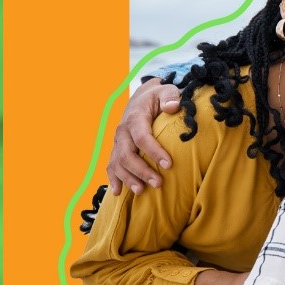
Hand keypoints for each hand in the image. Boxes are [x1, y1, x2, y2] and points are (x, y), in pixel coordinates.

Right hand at [107, 78, 181, 194]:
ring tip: (142, 191)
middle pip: (127, 154)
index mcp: (135, 118)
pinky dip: (113, 179)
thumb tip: (173, 106)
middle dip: (142, 170)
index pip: (142, 137)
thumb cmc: (157, 97)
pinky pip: (110, 166)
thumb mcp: (166, 91)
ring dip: (128, 178)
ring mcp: (118, 142)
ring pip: (118, 163)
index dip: (154, 152)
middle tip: (158, 183)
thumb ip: (170, 97)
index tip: (169, 165)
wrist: (141, 98)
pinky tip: (118, 192)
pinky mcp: (117, 149)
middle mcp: (122, 131)